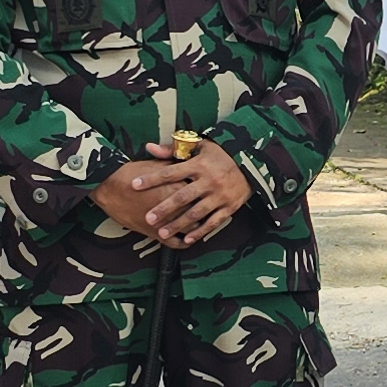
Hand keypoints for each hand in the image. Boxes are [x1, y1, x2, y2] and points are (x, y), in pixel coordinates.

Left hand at [106, 140, 254, 248]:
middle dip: (164, 208)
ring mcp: (219, 196)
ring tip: (162, 233)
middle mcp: (208, 181)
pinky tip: (186, 240)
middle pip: (182, 197)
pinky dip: (200, 232)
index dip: (152, 179)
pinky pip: (213, 222)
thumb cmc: (220, 154)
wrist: (252, 162)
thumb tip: (148, 148)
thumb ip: (172, 149)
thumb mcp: (199, 146)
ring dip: (178, 224)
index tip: (135, 185)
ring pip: (196, 213)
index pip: (170, 172)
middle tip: (148, 218)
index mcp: (198, 165)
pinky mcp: (229, 207)